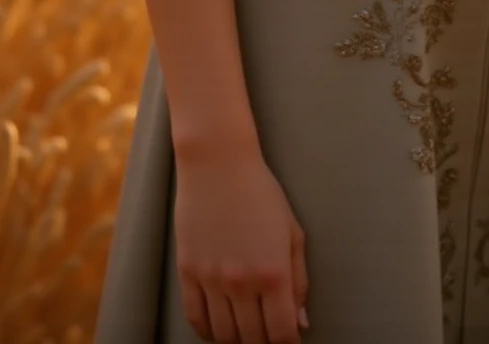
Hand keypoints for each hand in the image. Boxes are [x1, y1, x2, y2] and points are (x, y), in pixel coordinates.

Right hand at [173, 142, 309, 342]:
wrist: (218, 163)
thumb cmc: (261, 192)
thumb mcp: (292, 232)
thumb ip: (299, 280)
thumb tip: (300, 321)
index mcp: (273, 272)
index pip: (282, 332)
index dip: (289, 343)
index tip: (290, 339)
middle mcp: (242, 282)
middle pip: (253, 339)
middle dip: (265, 343)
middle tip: (269, 334)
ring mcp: (211, 279)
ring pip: (224, 336)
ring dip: (237, 340)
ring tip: (246, 332)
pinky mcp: (188, 272)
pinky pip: (195, 318)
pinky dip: (208, 332)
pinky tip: (219, 328)